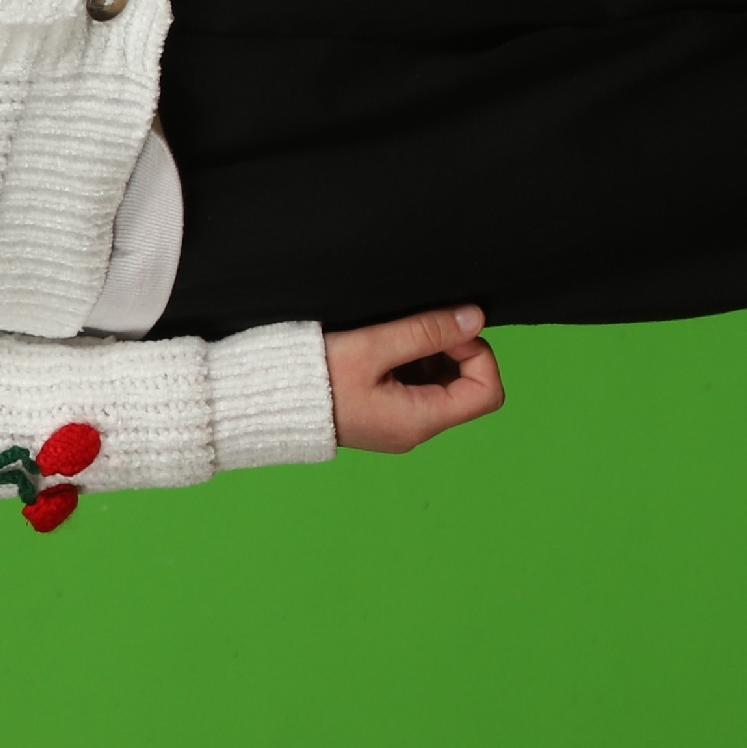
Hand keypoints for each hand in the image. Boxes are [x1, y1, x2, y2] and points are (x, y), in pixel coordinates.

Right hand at [327, 305, 505, 450]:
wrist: (260, 402)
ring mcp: (397, 424)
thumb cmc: (311, 377)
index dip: (478, 354)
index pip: (486, 393)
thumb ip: (425, 331)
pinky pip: (415, 387)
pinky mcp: (380, 414)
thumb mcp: (371, 347)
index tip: (449, 329)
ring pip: (441, 385)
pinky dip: (410, 362)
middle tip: (420, 326)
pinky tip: (381, 347)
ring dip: (430, 354)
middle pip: (467, 389)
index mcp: (418, 421)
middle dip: (454, 351)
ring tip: (393, 336)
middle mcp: (413, 430)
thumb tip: (474, 317)